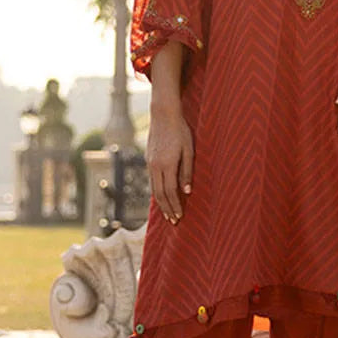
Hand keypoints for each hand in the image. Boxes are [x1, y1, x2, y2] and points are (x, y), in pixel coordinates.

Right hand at [146, 107, 192, 221]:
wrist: (163, 115)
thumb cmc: (181, 131)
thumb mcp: (189, 150)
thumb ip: (187, 171)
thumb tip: (186, 192)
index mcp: (167, 164)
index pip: (170, 191)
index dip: (174, 206)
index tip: (179, 217)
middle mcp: (155, 166)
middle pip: (160, 194)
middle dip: (167, 209)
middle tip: (173, 222)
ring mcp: (150, 163)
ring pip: (154, 189)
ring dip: (161, 203)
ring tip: (167, 215)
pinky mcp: (148, 160)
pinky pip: (152, 181)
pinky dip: (156, 192)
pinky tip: (161, 197)